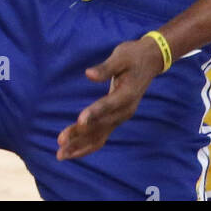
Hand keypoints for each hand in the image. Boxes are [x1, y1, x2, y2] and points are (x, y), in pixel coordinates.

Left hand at [56, 36, 163, 160]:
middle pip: (100, 126)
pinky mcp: (116, 118)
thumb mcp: (121, 57)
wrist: (151, 61)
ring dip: (80, 146)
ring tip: (61, 154)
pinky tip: (73, 151)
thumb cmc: (133, 55)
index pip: (107, 106)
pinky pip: (101, 136)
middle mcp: (124, 111)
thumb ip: (105, 68)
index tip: (79, 121)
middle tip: (60, 141)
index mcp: (126, 95)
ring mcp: (121, 117)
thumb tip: (88, 74)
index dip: (94, 113)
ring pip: (99, 136)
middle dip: (79, 135)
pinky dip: (87, 145)